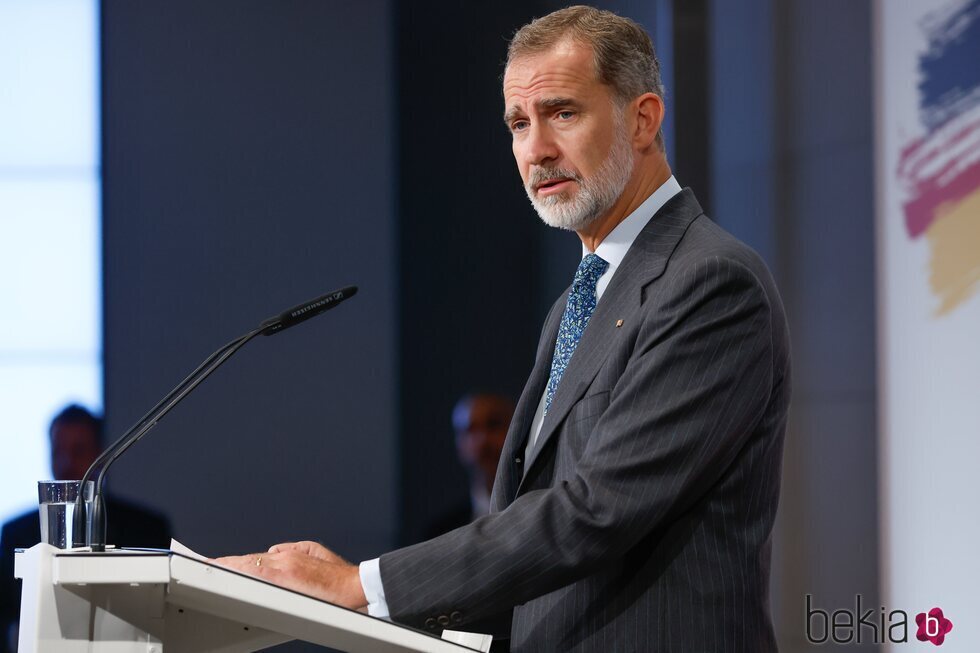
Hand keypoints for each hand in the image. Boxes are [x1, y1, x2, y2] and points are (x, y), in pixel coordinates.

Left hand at [214, 541, 366, 609]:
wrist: (354, 585)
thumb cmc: (339, 577)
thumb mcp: (317, 553)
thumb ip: (294, 549)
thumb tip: (274, 550)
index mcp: (290, 555)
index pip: (256, 558)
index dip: (235, 560)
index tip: (217, 561)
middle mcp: (284, 558)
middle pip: (247, 560)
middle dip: (225, 562)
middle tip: (202, 562)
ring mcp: (284, 567)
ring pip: (248, 564)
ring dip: (227, 565)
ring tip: (207, 566)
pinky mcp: (286, 577)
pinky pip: (256, 573)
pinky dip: (239, 571)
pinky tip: (227, 573)